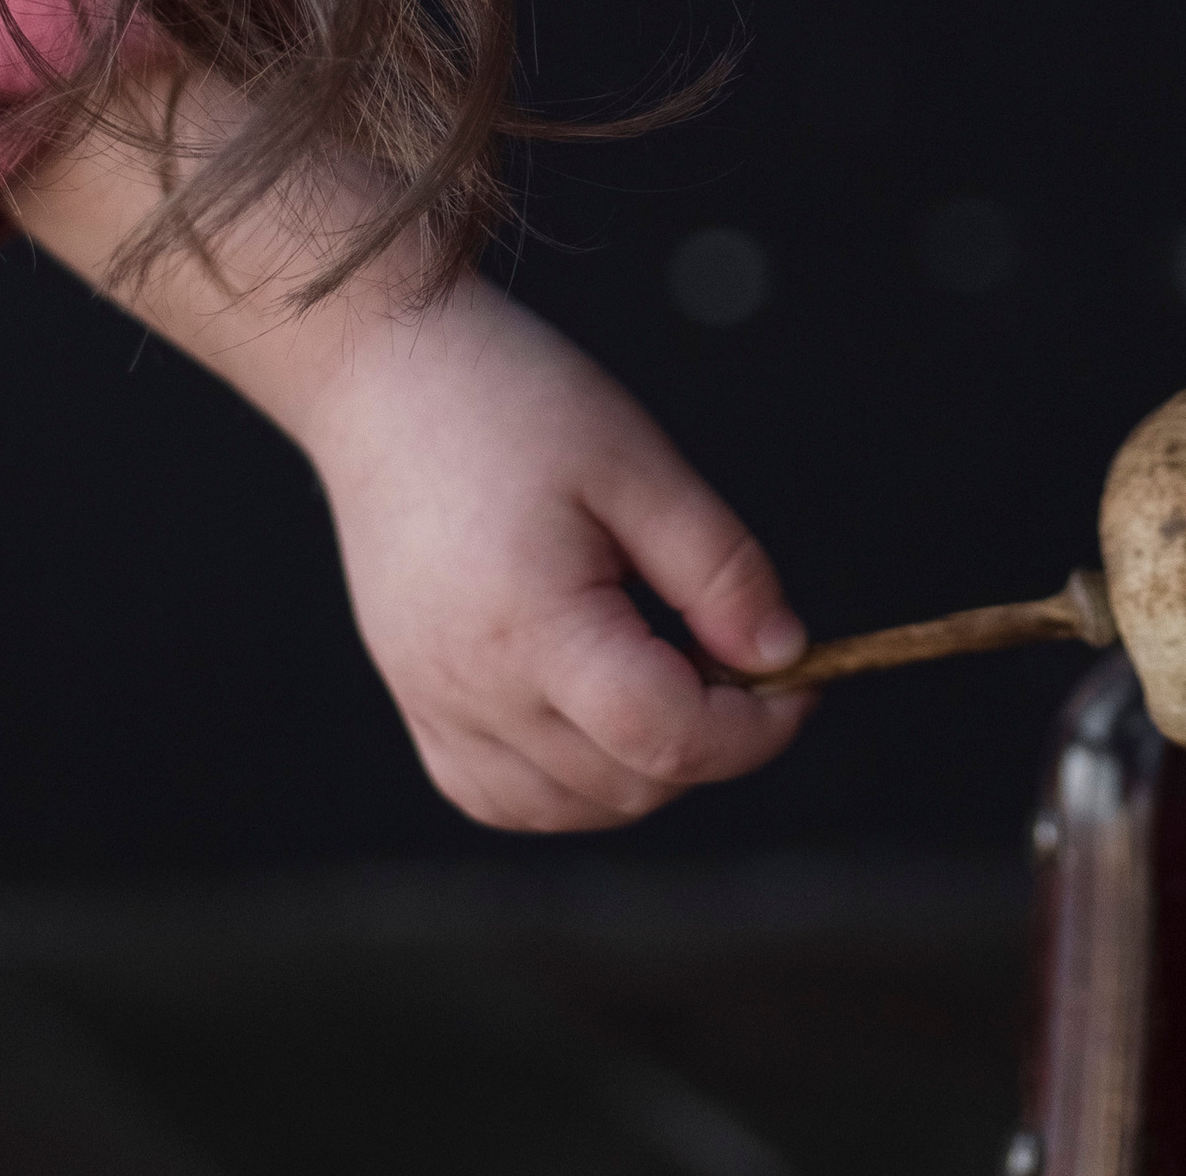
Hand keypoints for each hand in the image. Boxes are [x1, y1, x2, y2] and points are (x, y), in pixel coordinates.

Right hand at [7, 93, 810, 833]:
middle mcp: (473, 690)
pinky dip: (568, 779)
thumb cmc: (511, 401)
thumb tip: (783, 655)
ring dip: (642, 764)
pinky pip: (502, 794)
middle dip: (709, 739)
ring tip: (664, 662)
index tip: (799, 680)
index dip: (756, 730)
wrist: (386, 378)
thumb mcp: (640, 464)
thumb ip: (720, 571)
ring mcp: (433, 705)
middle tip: (733, 649)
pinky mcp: (415, 703)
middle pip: (628, 784)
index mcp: (534, 629)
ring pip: (569, 807)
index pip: (668, 739)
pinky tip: (597, 707)